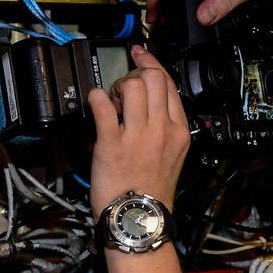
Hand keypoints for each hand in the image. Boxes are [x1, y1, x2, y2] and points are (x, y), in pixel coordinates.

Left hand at [87, 47, 189, 218]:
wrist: (140, 218)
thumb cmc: (152, 192)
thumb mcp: (173, 156)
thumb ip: (165, 128)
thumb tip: (148, 105)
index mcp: (179, 131)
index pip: (169, 83)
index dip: (152, 63)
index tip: (140, 54)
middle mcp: (161, 130)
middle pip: (152, 78)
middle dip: (133, 74)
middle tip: (122, 88)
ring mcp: (138, 136)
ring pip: (131, 86)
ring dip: (115, 87)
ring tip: (110, 103)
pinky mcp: (112, 144)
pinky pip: (102, 106)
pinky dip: (95, 98)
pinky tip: (94, 104)